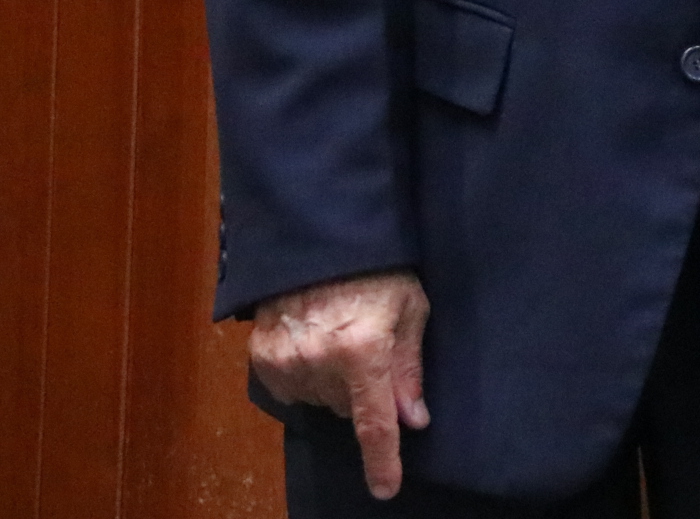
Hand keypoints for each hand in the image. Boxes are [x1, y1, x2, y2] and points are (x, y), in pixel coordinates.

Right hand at [249, 270, 430, 497]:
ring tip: (339, 333)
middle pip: (346, 408)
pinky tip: (314, 340)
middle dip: (362, 388)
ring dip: (332, 380)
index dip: (382, 460)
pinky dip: (306, 373)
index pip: (374, 423)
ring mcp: (285, 361)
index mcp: (363, 351)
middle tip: (368, 345)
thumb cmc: (377, 268)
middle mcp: (320, 363)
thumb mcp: (410, 309)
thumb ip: (409, 369)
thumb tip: (412, 420)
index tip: (385, 488)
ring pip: (319, 400)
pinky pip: (290, 387)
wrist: (318, 237)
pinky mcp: (262, 357)